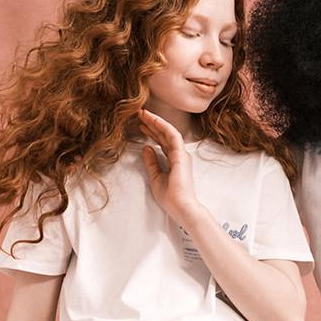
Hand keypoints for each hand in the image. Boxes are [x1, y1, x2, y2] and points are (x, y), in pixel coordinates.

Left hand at [139, 109, 200, 226]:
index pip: (162, 142)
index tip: (141, 125)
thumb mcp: (155, 177)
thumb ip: (151, 162)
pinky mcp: (181, 155)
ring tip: (143, 113)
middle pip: (164, 135)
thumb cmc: (171, 197)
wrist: (181, 207)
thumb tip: (146, 148)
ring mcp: (181, 154)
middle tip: (139, 114)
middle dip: (152, 123)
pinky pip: (172, 135)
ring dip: (156, 121)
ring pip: (168, 132)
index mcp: (174, 161)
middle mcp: (179, 155)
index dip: (151, 132)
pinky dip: (162, 126)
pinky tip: (153, 119)